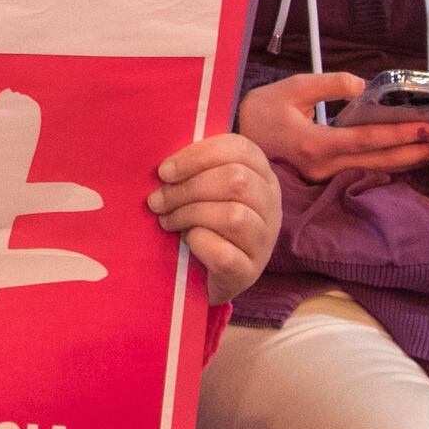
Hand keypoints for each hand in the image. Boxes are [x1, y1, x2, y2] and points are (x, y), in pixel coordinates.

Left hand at [147, 128, 279, 297]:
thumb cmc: (201, 224)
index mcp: (261, 175)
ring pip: (234, 216)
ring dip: (189, 215)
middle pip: (236, 180)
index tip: (165, 171)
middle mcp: (271, 204)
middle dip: (187, 188)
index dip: (198, 156)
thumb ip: (193, 171)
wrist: (205, 279)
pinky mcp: (250, 271)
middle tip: (157, 201)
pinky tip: (187, 241)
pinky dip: (199, 243)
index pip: (239, 149)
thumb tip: (164, 166)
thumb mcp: (203, 191)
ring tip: (167, 221)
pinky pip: (225, 253)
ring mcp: (265, 240)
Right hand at [241, 71, 428, 186]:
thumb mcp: (293, 87)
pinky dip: (379, 165)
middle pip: (374, 161)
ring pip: (367, 170)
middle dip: (408, 152)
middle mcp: (320, 166)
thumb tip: (365, 88)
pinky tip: (398, 159)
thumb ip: (331, 84)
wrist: (232, 138)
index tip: (424, 126)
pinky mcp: (319, 178)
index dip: (397, 134)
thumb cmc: (261, 110)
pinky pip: (355, 172)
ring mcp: (320, 177)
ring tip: (425, 152)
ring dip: (398, 162)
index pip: (365, 139)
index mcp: (314, 143)